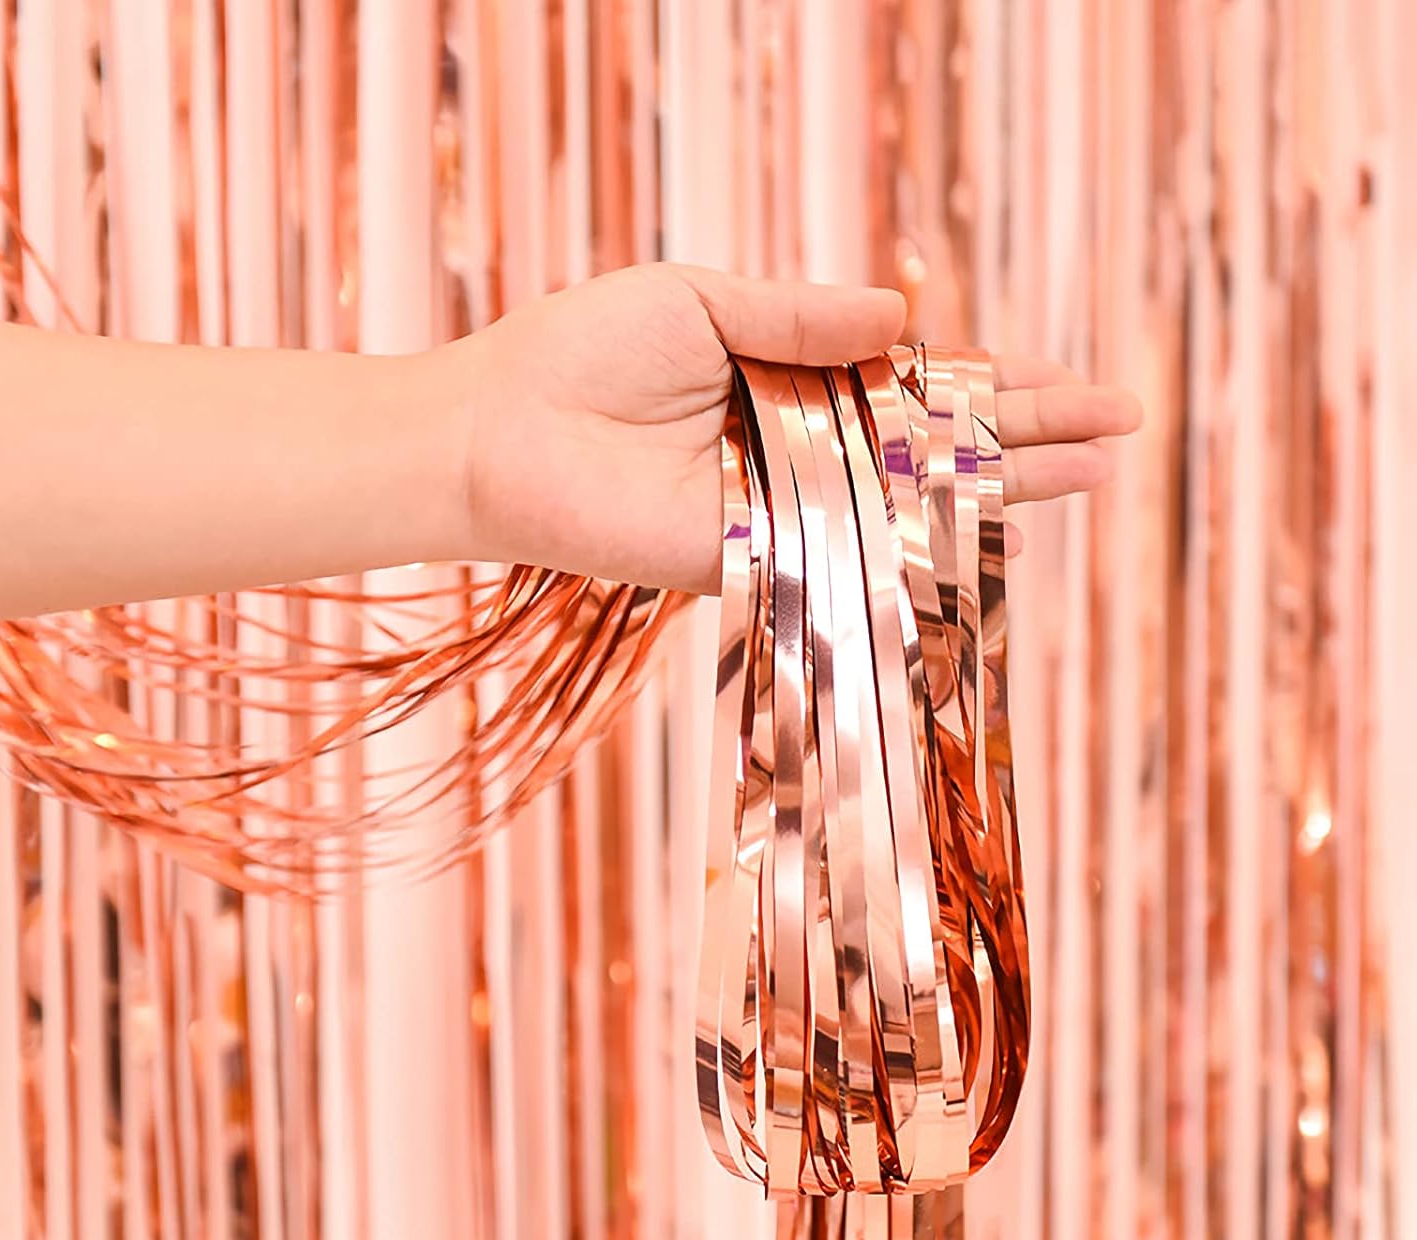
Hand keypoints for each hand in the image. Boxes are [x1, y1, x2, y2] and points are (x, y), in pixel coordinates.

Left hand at [463, 263, 1141, 593]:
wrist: (501, 430)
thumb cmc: (584, 352)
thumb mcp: (703, 300)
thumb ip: (802, 313)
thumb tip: (905, 317)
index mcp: (793, 379)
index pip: (917, 384)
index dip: (995, 383)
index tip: (1070, 384)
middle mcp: (804, 450)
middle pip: (938, 442)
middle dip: (1030, 433)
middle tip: (1121, 429)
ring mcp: (789, 507)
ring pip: (915, 497)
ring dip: (1009, 484)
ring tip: (1099, 472)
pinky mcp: (758, 556)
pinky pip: (853, 546)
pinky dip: (923, 537)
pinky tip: (995, 526)